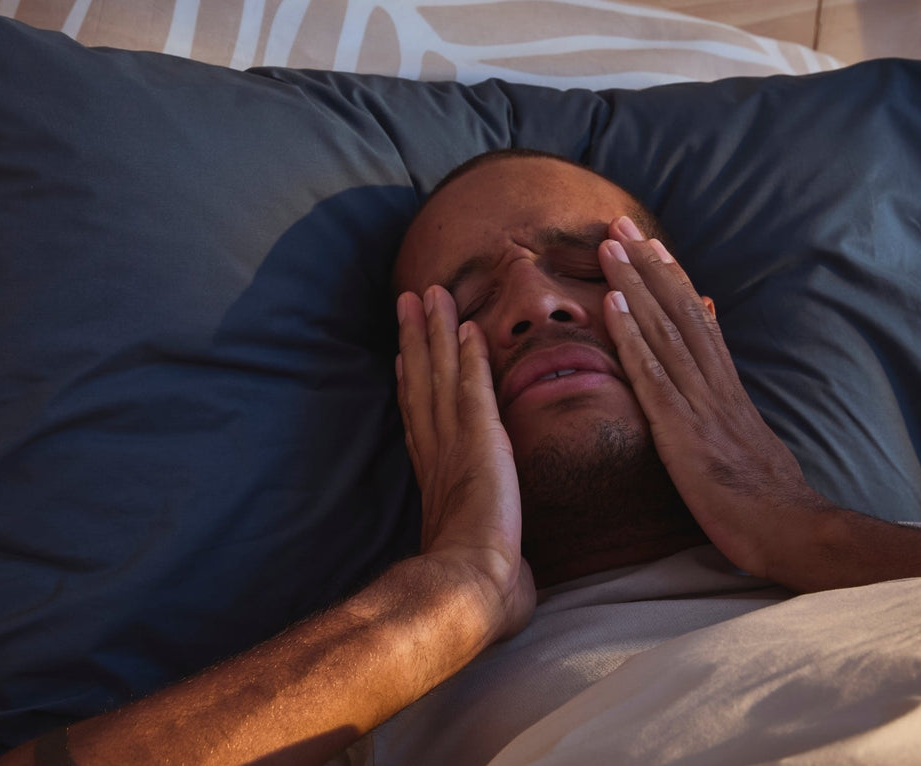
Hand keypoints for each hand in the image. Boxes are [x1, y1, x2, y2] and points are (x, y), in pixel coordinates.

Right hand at [396, 286, 535, 644]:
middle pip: (421, 385)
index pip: (421, 423)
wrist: (467, 591)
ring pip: (441, 374)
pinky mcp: (479, 439)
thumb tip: (517, 583)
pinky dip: (468, 353)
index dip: (412, 386)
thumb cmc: (478, 596)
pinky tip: (466, 323)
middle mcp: (437, 456)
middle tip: (407, 302)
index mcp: (437, 485)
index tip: (403, 358)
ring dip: (434, 332)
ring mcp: (455, 445)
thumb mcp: (490, 569)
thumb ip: (500, 562)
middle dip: (415, 342)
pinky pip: (473, 385)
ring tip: (427, 294)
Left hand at [596, 217, 837, 580]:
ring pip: (664, 329)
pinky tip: (610, 304)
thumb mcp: (746, 440)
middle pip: (680, 311)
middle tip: (619, 222)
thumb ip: (727, 404)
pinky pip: (652, 375)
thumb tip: (719, 378)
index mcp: (726, 389)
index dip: (672, 278)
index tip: (649, 242)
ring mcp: (699, 404)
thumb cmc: (766, 499)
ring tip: (610, 244)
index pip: (698, 320)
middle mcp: (714, 385)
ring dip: (635, 283)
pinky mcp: (683, 431)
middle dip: (648, 263)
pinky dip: (630, 335)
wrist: (793, 533)